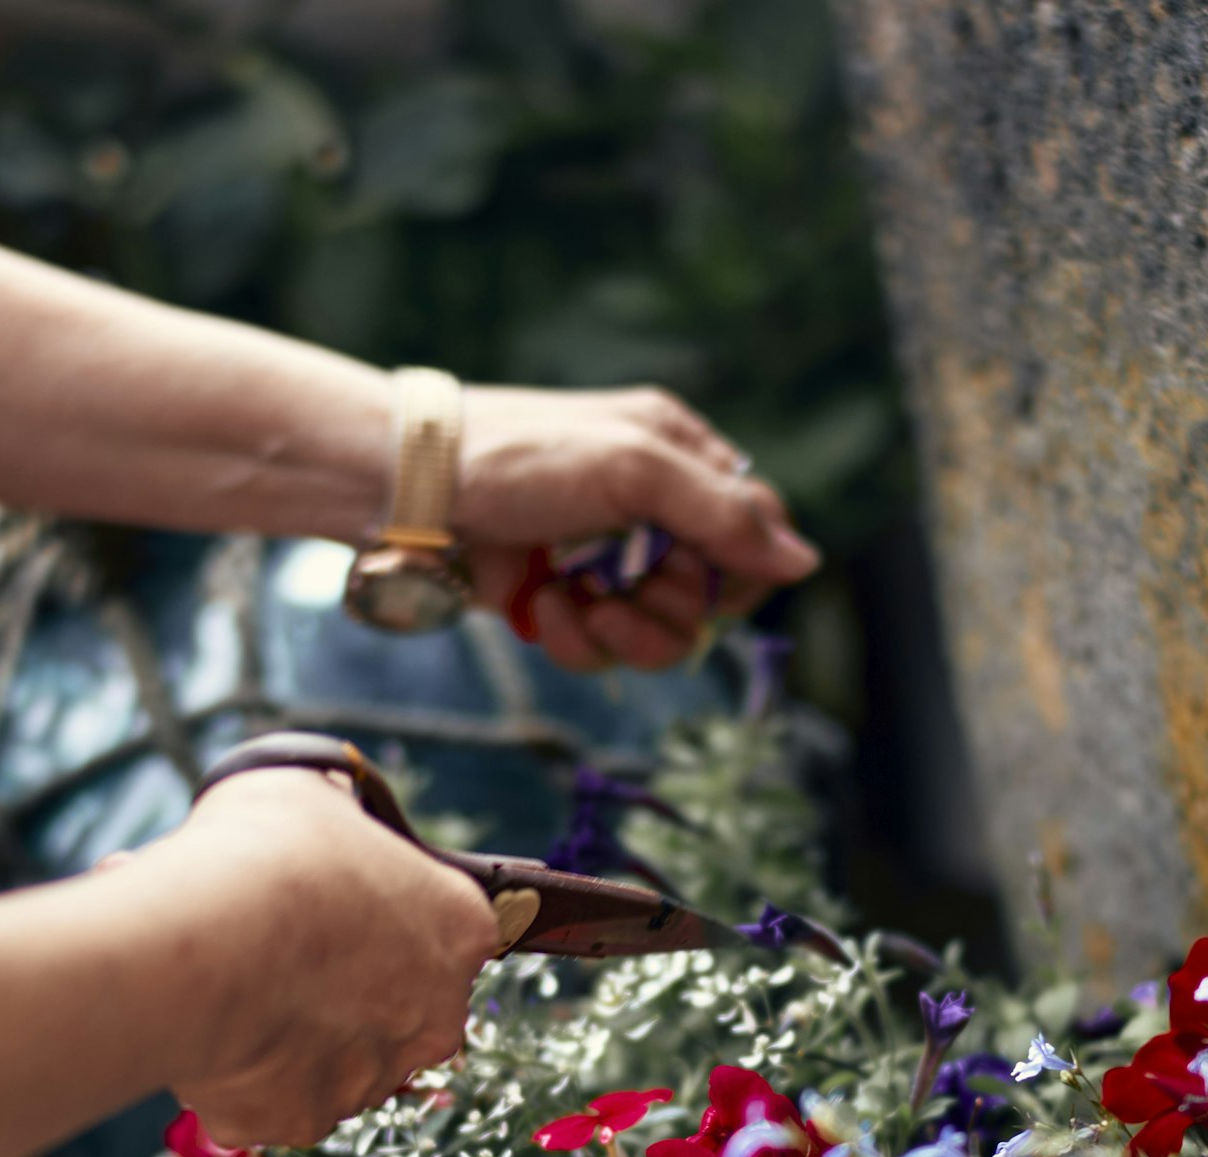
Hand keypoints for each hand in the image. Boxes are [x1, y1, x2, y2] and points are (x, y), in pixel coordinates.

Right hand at [154, 768, 506, 1146]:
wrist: (194, 943)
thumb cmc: (261, 854)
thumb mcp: (314, 795)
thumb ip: (341, 819)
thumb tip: (329, 817)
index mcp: (461, 929)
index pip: (447, 926)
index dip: (388, 914)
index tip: (340, 905)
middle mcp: (435, 1018)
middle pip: (400, 1004)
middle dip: (349, 986)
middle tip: (282, 951)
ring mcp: (369, 1079)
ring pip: (337, 1058)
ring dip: (295, 1031)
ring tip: (233, 984)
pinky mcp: (298, 1121)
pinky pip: (272, 1096)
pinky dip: (242, 1071)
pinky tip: (209, 1026)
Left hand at [451, 385, 820, 671]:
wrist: (402, 487)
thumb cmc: (516, 456)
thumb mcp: (632, 468)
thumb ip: (722, 515)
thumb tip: (804, 561)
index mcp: (676, 456)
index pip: (753, 530)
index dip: (739, 572)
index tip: (701, 579)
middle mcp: (648, 507)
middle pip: (710, 596)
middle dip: (667, 608)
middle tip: (619, 591)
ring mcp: (603, 558)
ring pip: (659, 633)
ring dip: (619, 633)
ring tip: (572, 605)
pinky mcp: (560, 598)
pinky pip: (600, 649)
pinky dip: (572, 638)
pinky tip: (536, 608)